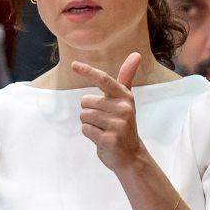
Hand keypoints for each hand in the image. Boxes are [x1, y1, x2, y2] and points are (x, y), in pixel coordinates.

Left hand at [73, 52, 145, 172]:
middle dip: (89, 112)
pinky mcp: (110, 139)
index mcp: (125, 97)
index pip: (104, 80)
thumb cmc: (123, 124)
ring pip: (84, 116)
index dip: (88, 71)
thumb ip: (126, 78)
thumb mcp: (124, 100)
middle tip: (104, 122)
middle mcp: (123, 108)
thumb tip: (136, 54)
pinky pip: (85, 129)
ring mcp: (118, 124)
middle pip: (85, 102)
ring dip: (89, 124)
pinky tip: (101, 138)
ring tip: (103, 129)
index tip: (74, 65)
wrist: (131, 155)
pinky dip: (89, 134)